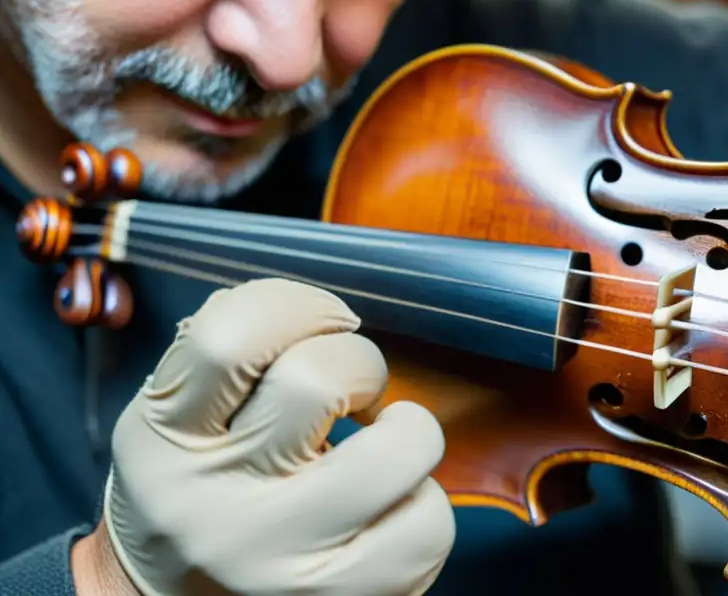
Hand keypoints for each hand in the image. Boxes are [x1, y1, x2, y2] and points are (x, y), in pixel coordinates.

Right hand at [83, 278, 454, 594]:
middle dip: (358, 361)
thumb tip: (320, 312)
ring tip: (382, 439)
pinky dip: (424, 498)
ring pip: (396, 451)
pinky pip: (427, 523)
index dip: (297, 305)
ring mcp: (281, 561)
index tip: (321, 322)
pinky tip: (389, 503)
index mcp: (162, 439)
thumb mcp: (175, 416)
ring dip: (408, 428)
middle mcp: (214, 505)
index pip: (227, 338)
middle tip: (351, 387)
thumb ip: (229, 353)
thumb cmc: (197, 488)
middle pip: (318, 381)